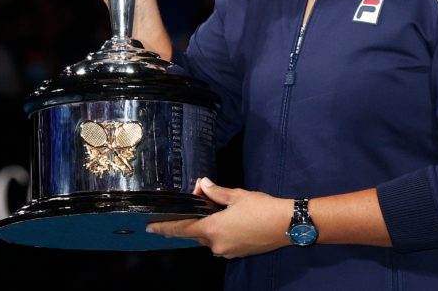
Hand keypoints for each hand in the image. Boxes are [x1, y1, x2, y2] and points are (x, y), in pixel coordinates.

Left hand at [146, 178, 293, 258]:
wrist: (287, 225)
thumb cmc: (262, 208)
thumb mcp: (237, 195)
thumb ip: (216, 192)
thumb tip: (203, 184)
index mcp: (212, 229)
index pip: (181, 229)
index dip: (164, 227)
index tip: (150, 227)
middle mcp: (216, 245)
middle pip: (195, 233)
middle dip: (192, 220)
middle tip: (194, 203)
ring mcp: (227, 251)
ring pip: (209, 238)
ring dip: (207, 226)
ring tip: (215, 210)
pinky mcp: (238, 252)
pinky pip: (221, 242)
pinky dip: (219, 231)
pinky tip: (227, 220)